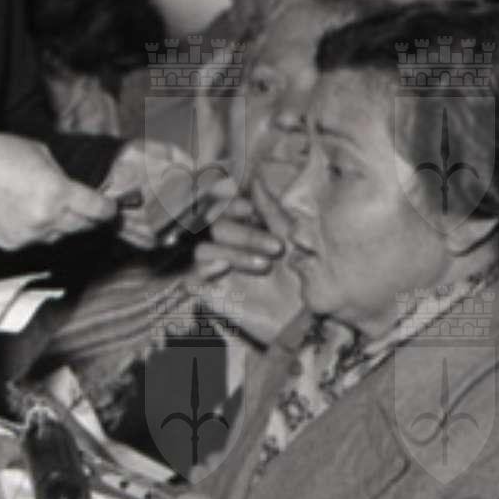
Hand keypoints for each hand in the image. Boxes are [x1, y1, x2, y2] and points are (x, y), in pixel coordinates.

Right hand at [0, 133, 117, 250]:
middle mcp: (47, 220)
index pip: (97, 210)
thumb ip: (62, 176)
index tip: (111, 207)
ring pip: (60, 236)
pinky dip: (38, 230)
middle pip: (83, 227)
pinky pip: (37, 241)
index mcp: (58, 193)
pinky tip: (28, 215)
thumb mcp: (40, 154)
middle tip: (91, 210)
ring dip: (63, 225)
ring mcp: (30, 236)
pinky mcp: (13, 245)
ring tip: (54, 209)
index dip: (108, 209)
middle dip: (90, 218)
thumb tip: (74, 190)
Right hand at [186, 183, 301, 343]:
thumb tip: (256, 179)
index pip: (223, 207)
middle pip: (215, 227)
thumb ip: (272, 211)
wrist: (307, 319)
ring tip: (264, 266)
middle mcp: (228, 245)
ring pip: (203, 249)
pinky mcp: (211, 294)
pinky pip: (192, 279)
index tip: (251, 211)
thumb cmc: (304, 276)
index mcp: (245, 226)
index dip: (231, 204)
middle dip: (245, 234)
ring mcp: (217, 269)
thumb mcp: (292, 238)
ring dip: (234, 252)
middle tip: (277, 249)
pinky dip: (203, 270)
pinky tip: (223, 267)